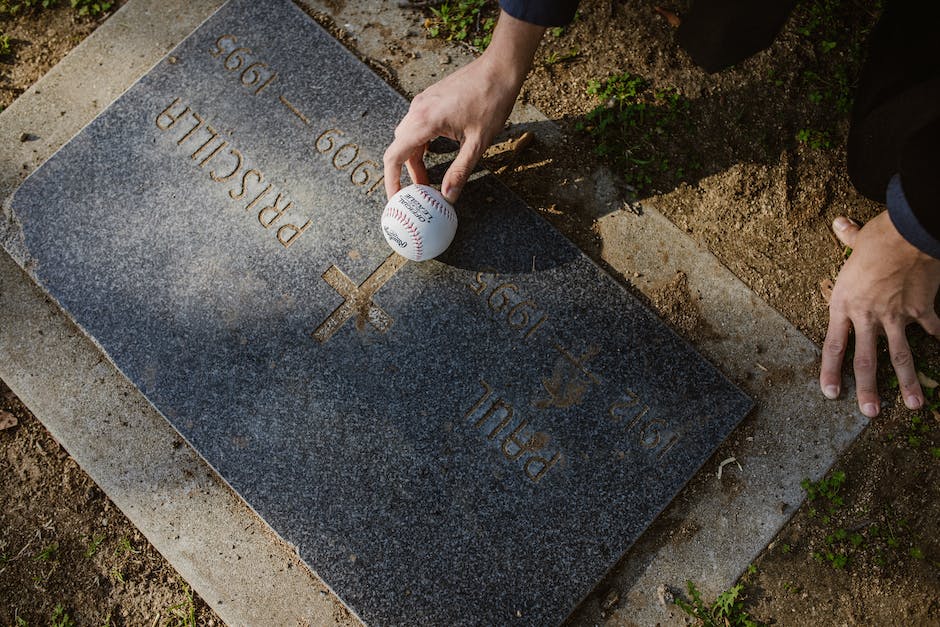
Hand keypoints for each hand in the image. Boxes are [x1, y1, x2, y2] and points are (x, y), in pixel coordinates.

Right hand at [382, 11, 544, 202]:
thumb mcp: (478, 143)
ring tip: (428, 179)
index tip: (397, 199)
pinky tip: (433, 155)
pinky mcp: (430, 99)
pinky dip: (419, 145)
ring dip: (414, 159)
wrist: (499, 68)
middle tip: (420, 194)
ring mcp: (422, 102)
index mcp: (424, 121)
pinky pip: (416, 126)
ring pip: (407, 137)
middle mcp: (417, 110)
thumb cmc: (491, 101)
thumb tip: (448, 197)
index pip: (394, 156)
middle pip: (399, 149)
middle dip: (406, 174)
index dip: (392, 181)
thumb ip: (460, 171)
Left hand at [820, 211, 939, 415]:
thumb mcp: (856, 241)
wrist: (909, 233)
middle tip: (869, 413)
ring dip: (907, 382)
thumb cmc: (879, 237)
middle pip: (865, 360)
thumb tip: (840, 223)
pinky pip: (932, 330)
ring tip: (912, 405)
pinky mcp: (921, 310)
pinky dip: (939, 339)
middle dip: (867, 389)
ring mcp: (895, 316)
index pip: (833, 345)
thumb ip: (847, 238)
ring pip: (900, 356)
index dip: (831, 372)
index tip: (832, 393)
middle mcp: (867, 315)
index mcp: (843, 304)